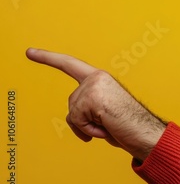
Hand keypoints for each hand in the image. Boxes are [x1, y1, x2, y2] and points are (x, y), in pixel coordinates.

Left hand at [26, 48, 165, 160]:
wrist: (145, 132)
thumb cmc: (128, 125)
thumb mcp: (102, 111)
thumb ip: (87, 104)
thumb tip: (73, 115)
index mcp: (100, 78)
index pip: (70, 65)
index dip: (48, 58)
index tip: (30, 52)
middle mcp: (97, 78)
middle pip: (71, 103)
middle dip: (81, 121)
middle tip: (106, 124)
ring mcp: (94, 86)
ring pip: (72, 113)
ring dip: (87, 127)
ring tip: (109, 125)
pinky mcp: (92, 98)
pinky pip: (77, 121)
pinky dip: (90, 130)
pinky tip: (106, 127)